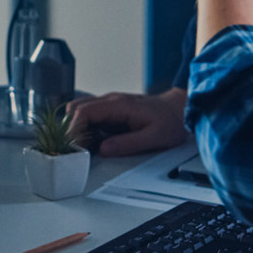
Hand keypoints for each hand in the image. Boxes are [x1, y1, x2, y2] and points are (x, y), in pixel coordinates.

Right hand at [66, 88, 187, 156]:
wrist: (180, 110)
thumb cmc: (170, 122)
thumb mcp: (155, 138)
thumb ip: (129, 144)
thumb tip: (103, 150)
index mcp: (119, 105)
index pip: (84, 112)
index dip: (74, 131)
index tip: (74, 148)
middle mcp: (111, 101)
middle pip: (77, 110)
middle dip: (72, 131)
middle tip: (77, 151)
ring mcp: (110, 104)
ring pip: (80, 111)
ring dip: (78, 129)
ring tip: (85, 148)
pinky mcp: (111, 111)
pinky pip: (90, 116)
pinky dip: (85, 129)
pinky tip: (94, 143)